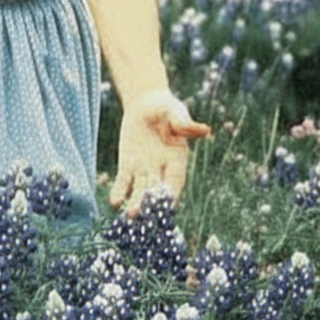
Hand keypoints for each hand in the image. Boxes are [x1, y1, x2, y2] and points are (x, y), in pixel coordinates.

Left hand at [109, 90, 211, 215]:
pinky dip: (120, 192)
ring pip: (140, 190)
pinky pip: (124, 182)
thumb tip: (205, 130)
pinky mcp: (128, 167)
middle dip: (149, 203)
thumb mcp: (175, 113)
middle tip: (141, 214)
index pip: (175, 181)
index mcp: (177, 160)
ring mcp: (144, 170)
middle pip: (156, 190)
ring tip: (129, 215)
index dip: (172, 193)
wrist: (145, 104)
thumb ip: (185, 124)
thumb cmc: (166, 108)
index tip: (168, 207)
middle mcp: (162, 170)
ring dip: (135, 202)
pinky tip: (114, 202)